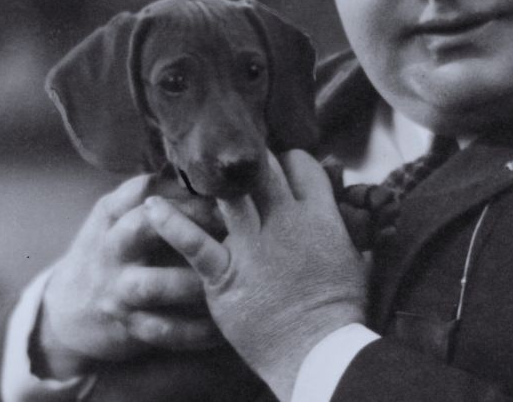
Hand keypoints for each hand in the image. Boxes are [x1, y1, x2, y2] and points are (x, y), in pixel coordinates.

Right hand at [36, 174, 224, 377]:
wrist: (68, 308)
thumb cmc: (112, 252)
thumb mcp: (118, 217)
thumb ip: (155, 196)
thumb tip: (208, 170)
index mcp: (111, 213)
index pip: (144, 189)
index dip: (185, 189)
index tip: (222, 191)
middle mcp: (110, 247)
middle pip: (143, 227)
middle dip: (189, 226)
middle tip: (230, 229)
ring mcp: (115, 288)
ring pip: (153, 284)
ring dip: (193, 282)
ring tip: (228, 279)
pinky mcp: (125, 324)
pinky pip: (162, 330)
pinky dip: (194, 331)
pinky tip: (221, 327)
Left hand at [144, 150, 367, 400]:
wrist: (319, 351)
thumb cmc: (341, 310)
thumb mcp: (356, 259)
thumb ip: (351, 229)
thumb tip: (360, 213)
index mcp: (320, 216)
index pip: (301, 164)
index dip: (288, 161)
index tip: (280, 169)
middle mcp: (285, 222)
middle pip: (262, 169)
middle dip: (250, 161)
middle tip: (236, 165)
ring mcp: (252, 247)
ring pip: (227, 195)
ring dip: (210, 181)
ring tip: (194, 171)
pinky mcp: (225, 275)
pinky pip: (192, 243)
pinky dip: (169, 223)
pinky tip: (152, 207)